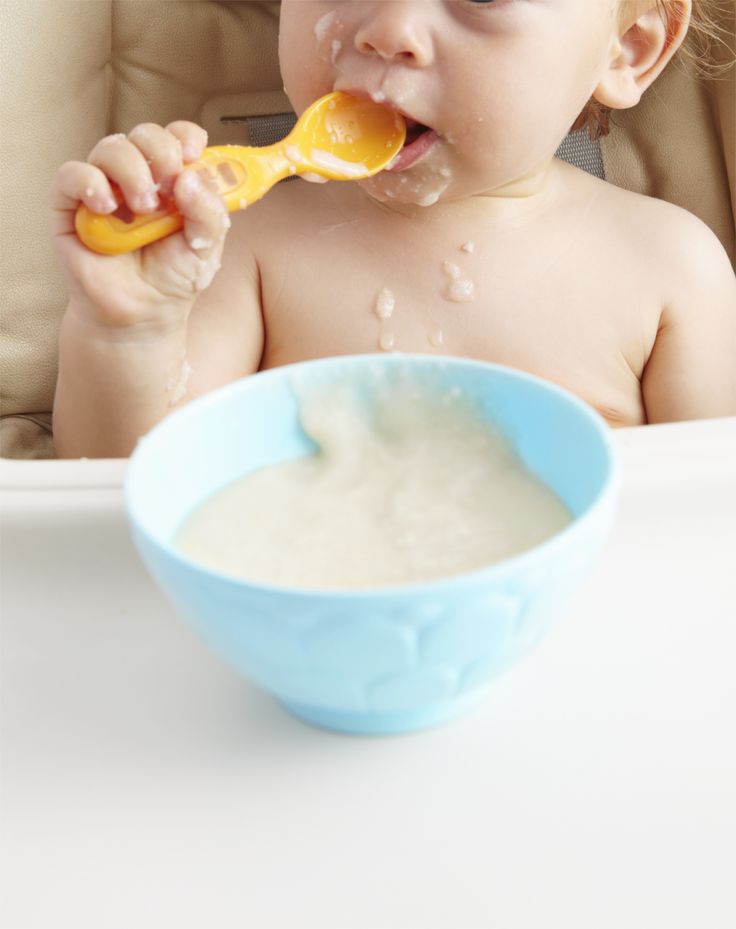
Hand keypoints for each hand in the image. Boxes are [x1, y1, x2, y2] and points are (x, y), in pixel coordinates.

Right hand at [51, 121, 229, 328]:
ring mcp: (105, 189)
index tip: (193, 151)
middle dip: (160, 152)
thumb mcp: (206, 248)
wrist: (141, 315)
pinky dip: (89, 182)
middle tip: (168, 186)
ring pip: (110, 148)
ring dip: (131, 171)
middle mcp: (138, 179)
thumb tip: (191, 176)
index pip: (178, 138)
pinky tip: (106, 206)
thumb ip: (210, 213)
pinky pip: (71, 174)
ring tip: (143, 209)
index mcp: (174, 182)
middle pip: (145, 135)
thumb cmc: (172, 279)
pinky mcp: (72, 207)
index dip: (185, 136)